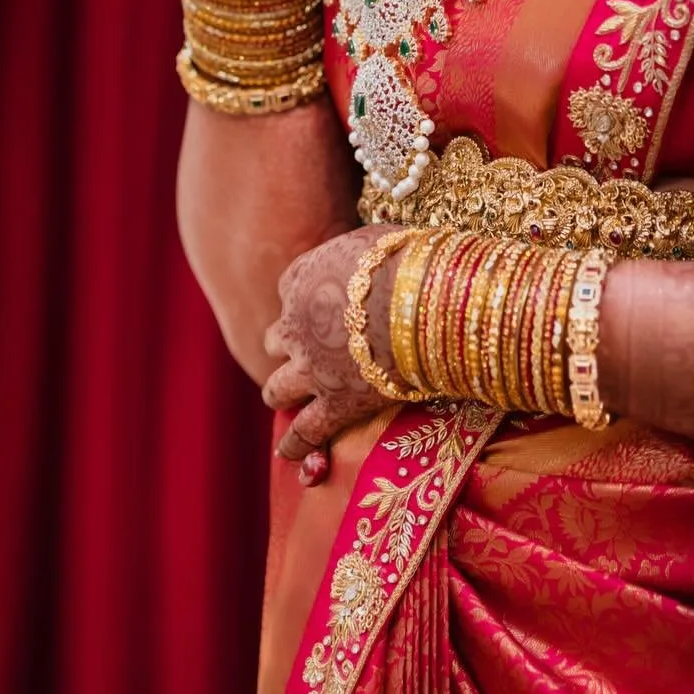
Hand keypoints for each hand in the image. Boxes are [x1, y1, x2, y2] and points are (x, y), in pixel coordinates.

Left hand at [261, 226, 403, 464]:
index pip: (289, 289)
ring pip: (277, 389)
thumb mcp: (376, 243)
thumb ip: (363, 257)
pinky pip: (305, 432)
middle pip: (275, 340)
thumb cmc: (406, 262)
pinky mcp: (334, 405)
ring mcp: (311, 369)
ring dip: (282, 391)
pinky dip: (296, 443)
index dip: (303, 299)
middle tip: (306, 351)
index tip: (318, 303)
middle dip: (289, 345)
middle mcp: (296, 325)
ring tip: (286, 397)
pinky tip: (290, 450)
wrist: (417, 301)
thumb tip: (379, 254)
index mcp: (303, 280)